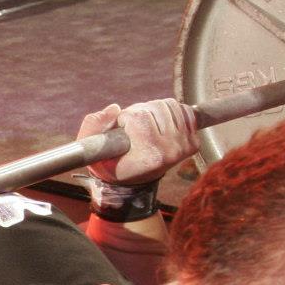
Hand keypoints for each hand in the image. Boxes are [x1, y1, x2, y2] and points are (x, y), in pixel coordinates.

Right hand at [79, 99, 197, 185]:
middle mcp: (169, 151)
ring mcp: (184, 147)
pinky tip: (162, 126)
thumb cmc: (109, 162)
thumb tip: (115, 109)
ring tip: (147, 126)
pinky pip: (185, 111)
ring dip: (156, 110)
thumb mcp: (90, 147)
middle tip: (134, 127)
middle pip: (156, 107)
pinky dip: (172, 113)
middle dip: (141, 111)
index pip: (139, 116)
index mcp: (147, 154)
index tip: (122, 129)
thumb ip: (94, 125)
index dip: (126, 118)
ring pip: (170, 105)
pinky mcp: (193, 143)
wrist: (132, 180)